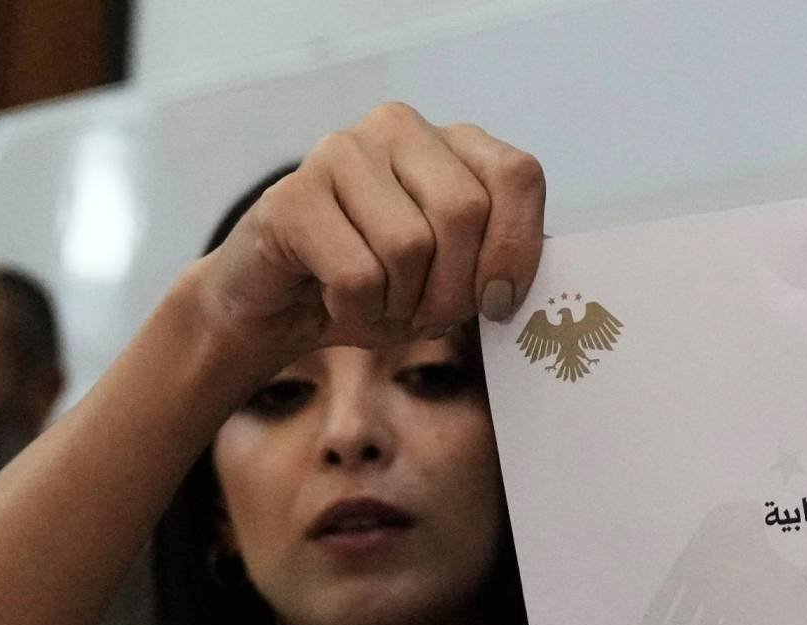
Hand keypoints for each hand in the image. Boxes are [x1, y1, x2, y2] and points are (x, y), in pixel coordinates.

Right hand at [193, 102, 545, 385]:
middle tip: (424, 314)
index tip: (497, 303)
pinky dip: (355, 312)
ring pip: (408, 246)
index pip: (517, 176)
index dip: (516, 250)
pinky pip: (357, 274)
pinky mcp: (291, 196)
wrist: (278, 307)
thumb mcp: (453, 279)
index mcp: (450, 141)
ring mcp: (339, 151)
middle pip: (463, 212)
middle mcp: (397, 128)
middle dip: (453, 290)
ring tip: (377, 303)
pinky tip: (334, 300)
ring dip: (400, 304)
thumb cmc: (376, 288)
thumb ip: (498, 264)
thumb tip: (528, 278)